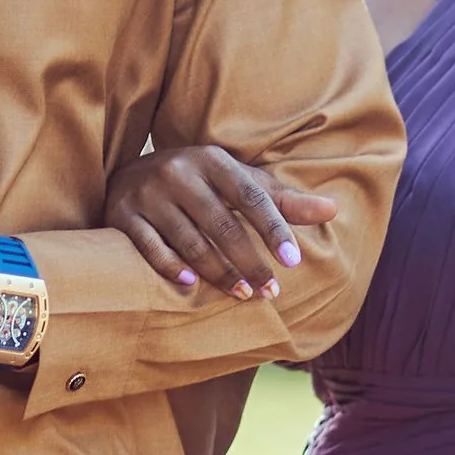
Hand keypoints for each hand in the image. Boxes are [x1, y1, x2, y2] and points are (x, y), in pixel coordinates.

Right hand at [107, 144, 338, 298]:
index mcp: (213, 160)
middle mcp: (179, 172)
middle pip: (222, 224)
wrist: (129, 174)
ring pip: (189, 240)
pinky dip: (169, 266)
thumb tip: (332, 209)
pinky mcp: (122, 215)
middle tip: (270, 292)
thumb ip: (282, 201)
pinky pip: (148, 247)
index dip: (274, 229)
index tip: (293, 261)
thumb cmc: (200, 185)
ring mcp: (147, 193)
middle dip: (249, 261)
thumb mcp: (238, 184)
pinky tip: (188, 284)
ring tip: (242, 294)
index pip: (250, 196)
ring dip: (217, 271)